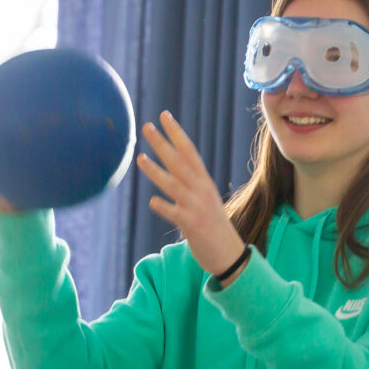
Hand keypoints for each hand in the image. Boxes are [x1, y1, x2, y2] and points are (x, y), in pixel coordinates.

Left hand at [137, 111, 247, 280]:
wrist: (229, 253)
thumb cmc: (213, 225)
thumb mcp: (205, 198)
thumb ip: (191, 182)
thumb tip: (174, 165)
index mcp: (204, 181)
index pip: (189, 151)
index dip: (177, 133)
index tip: (164, 115)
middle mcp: (201, 190)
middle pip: (179, 162)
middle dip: (162, 143)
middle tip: (146, 127)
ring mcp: (197, 207)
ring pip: (174, 184)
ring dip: (156, 171)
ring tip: (139, 158)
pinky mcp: (192, 225)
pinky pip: (175, 213)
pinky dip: (164, 207)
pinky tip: (152, 202)